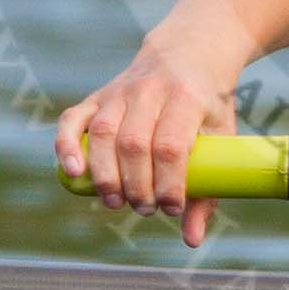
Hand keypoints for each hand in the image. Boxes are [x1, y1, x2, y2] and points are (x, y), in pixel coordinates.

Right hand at [54, 33, 238, 247]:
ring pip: (103, 134)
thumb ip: (208, 188)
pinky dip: (66, 146)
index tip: (171, 208)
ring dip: (105, 176)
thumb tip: (192, 239)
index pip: (170, 146)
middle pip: (133, 144)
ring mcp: (121, 90)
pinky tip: (73, 172)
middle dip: (136, 187)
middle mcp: (150, 90)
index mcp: (187, 96)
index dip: (168, 184)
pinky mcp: (99, 95)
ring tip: (116, 202)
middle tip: (145, 208)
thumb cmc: (208, 103)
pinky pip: (73, 118)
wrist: (192, 50)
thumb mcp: (222, 135)